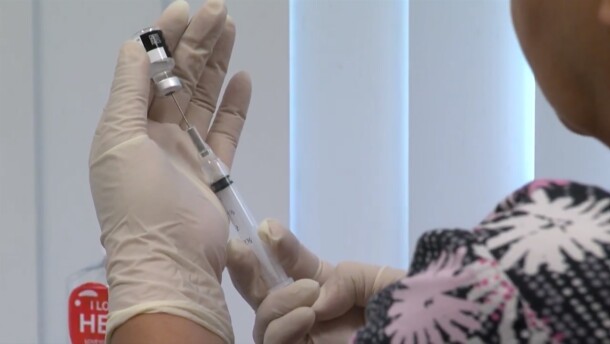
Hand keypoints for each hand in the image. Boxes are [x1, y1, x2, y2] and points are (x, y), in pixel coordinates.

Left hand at [89, 0, 250, 341]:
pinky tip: (244, 79)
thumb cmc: (137, 200)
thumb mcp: (118, 139)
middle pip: (180, 79)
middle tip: (220, 12)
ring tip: (232, 32)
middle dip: (199, 44)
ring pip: (204, 98)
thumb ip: (128, 91)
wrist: (171, 259)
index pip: (148, 71)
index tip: (184, 11)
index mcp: (129, 125)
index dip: (165, 40)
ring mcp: (187, 151)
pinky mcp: (215, 168)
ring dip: (218, 65)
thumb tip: (133, 47)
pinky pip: (226, 129)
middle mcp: (156, 134)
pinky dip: (235, 105)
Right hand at [226, 220, 405, 343]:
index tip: (265, 227)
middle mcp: (307, 311)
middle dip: (246, 270)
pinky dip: (282, 328)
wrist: (426, 337)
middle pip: (264, 293)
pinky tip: (306, 315)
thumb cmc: (411, 310)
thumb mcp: (382, 282)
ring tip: (309, 294)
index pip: (291, 264)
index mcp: (325, 287)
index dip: (278, 246)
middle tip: (239, 250)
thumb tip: (315, 298)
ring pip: (263, 320)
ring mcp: (302, 336)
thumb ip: (345, 279)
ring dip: (277, 302)